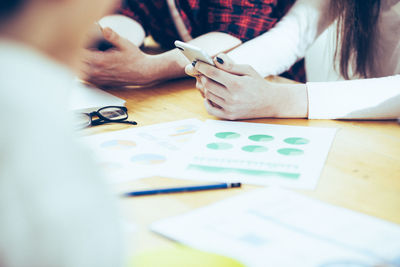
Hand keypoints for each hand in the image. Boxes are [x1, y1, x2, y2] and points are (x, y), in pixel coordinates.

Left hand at [82, 27, 155, 87]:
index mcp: (102, 61)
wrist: (144, 72)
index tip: (81, 43)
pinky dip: (88, 75)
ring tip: (86, 61)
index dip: (79, 49)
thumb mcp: (125, 44)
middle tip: (82, 50)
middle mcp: (100, 72)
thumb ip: (113, 36)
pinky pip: (91, 81)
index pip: (81, 55)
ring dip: (83, 68)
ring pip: (84, 75)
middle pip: (80, 65)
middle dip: (79, 58)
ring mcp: (102, 79)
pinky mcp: (105, 84)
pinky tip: (92, 70)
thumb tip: (104, 29)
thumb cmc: (136, 58)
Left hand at [186, 54, 308, 119]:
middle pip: (207, 84)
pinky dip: (207, 101)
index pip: (212, 73)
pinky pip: (210, 109)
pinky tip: (211, 95)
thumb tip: (216, 58)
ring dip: (206, 87)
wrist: (270, 102)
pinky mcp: (229, 116)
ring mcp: (230, 108)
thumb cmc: (258, 83)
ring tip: (210, 81)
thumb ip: (230, 64)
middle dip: (203, 76)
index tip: (197, 62)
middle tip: (204, 72)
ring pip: (208, 95)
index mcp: (237, 84)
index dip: (202, 66)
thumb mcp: (247, 69)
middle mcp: (232, 97)